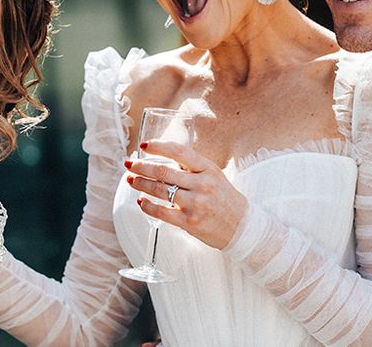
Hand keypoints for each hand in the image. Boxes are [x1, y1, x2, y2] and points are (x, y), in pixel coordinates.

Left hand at [125, 139, 247, 248]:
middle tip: (129, 163)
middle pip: (164, 171)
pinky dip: (147, 206)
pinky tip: (140, 201)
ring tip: (130, 180)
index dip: (159, 146)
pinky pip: (162, 213)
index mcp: (208, 168)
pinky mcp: (190, 223)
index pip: (179, 151)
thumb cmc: (224, 198)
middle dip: (142, 166)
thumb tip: (163, 158)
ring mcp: (196, 204)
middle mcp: (202, 184)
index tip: (144, 145)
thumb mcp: (214, 175)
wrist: (242, 227)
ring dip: (141, 184)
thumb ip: (192, 167)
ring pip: (160, 191)